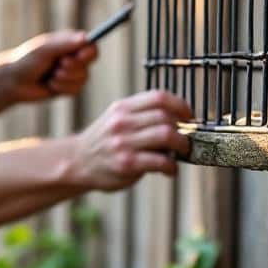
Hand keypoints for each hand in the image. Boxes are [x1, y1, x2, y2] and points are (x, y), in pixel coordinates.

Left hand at [5, 30, 96, 102]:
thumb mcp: (45, 50)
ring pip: (83, 78)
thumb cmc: (27, 60)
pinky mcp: (67, 87)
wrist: (14, 82)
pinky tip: (50, 85)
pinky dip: (62, 88)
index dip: (88, 53)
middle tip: (58, 66)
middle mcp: (73, 56)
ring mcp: (71, 72)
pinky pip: (76, 90)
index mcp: (69, 42)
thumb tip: (85, 37)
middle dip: (73, 67)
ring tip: (51, 77)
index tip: (80, 57)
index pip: (91, 46)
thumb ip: (65, 44)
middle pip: (89, 63)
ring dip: (66, 79)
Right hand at [71, 90, 192, 190]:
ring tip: (182, 151)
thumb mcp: (117, 117)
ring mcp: (124, 142)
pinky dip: (172, 166)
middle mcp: (123, 122)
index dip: (180, 105)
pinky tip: (170, 170)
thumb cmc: (105, 141)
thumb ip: (142, 114)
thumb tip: (178, 119)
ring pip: (166, 135)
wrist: (78, 162)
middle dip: (183, 129)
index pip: (159, 97)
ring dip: (182, 145)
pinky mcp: (127, 163)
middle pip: (165, 117)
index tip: (189, 116)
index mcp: (123, 107)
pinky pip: (160, 161)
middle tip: (186, 138)